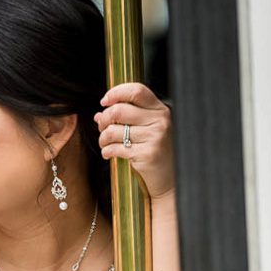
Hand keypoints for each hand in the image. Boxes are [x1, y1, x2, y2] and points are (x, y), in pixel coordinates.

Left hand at [94, 83, 173, 199]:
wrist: (170, 179)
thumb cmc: (157, 153)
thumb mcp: (148, 130)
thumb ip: (127, 118)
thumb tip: (99, 115)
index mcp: (160, 110)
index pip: (136, 91)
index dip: (116, 93)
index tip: (105, 101)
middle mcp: (160, 121)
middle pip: (119, 110)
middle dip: (104, 119)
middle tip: (101, 127)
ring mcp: (155, 138)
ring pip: (113, 131)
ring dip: (103, 138)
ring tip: (105, 143)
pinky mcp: (147, 154)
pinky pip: (115, 148)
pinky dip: (107, 151)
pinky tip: (109, 153)